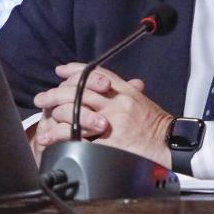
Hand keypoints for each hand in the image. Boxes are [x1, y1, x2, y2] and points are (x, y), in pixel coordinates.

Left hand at [33, 63, 173, 167]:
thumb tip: (101, 86)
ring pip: (77, 111)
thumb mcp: (140, 101)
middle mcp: (118, 102)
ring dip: (56, 117)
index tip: (60, 71)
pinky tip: (53, 141)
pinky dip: (64, 139)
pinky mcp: (112, 141)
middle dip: (56, 94)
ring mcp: (115, 121)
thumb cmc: (156, 125)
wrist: (171, 143)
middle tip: (42, 99)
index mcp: (125, 90)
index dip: (76, 70)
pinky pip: (82, 138)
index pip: (97, 72)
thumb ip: (121, 93)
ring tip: (43, 126)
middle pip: (80, 90)